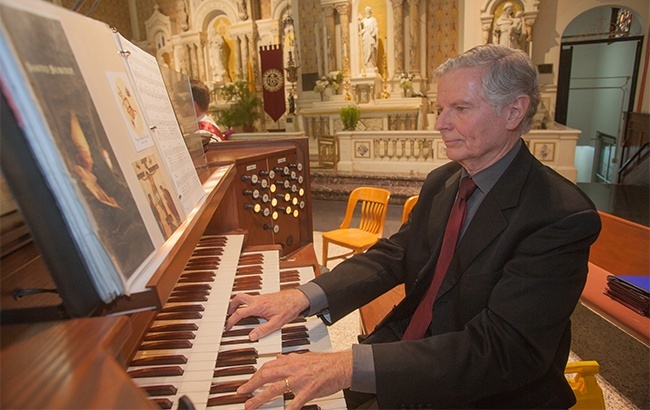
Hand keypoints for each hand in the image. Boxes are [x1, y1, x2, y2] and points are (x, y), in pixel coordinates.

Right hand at [225, 289, 308, 340]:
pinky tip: (251, 311)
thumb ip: (263, 330)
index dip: (231, 320)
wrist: (298, 298)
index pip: (239, 313)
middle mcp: (258, 300)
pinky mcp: (265, 298)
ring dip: (238, 304)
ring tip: (237, 313)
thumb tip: (252, 336)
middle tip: (228, 315)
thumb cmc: (289, 308)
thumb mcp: (276, 323)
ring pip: (244, 297)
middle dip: (231, 306)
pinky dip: (247, 304)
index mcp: (258, 306)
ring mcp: (261, 297)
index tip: (228, 327)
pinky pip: (252, 299)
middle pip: (238, 298)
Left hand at [238, 350, 352, 409]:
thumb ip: (289, 359)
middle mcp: (293, 368)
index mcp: (291, 361)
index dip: (254, 375)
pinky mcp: (310, 390)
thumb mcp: (304, 357)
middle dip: (251, 385)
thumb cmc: (325, 363)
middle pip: (267, 376)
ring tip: (250, 405)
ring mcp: (301, 379)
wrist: (342, 365)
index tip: (247, 383)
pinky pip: (296, 401)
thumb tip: (276, 359)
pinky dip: (289, 407)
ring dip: (261, 398)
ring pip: (276, 388)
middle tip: (241, 393)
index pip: (267, 367)